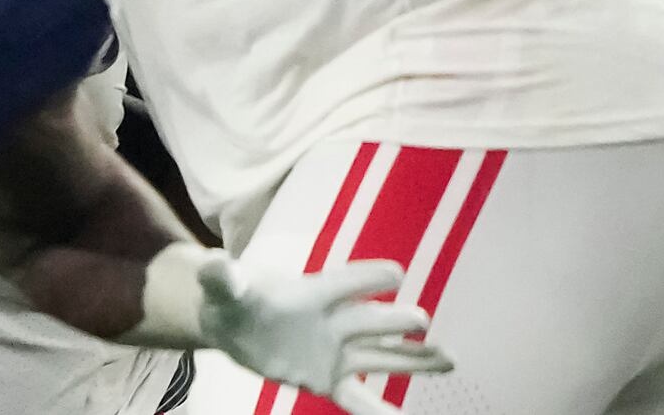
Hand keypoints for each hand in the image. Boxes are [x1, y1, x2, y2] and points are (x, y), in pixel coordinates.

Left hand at [197, 253, 449, 414]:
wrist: (229, 323)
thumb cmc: (230, 297)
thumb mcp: (219, 287)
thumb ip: (221, 277)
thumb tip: (213, 263)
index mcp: (310, 292)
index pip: (343, 282)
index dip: (365, 278)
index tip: (395, 273)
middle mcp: (331, 321)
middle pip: (370, 320)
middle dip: (395, 320)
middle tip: (421, 321)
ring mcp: (333, 351)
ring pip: (380, 356)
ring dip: (414, 359)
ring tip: (449, 359)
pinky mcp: (326, 378)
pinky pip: (358, 399)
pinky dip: (379, 412)